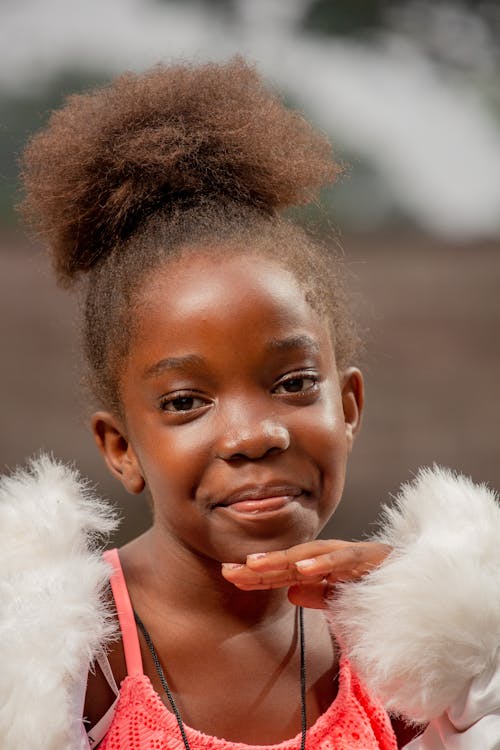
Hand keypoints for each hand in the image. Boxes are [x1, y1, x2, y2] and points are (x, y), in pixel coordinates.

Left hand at [221, 540, 390, 608]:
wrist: (431, 586)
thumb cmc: (390, 591)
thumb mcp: (348, 599)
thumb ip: (322, 594)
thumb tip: (291, 591)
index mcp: (330, 567)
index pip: (288, 570)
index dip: (260, 573)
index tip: (229, 575)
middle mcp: (338, 556)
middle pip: (294, 557)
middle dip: (262, 564)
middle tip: (229, 571)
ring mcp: (355, 554)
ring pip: (313, 554)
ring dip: (283, 560)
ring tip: (255, 567)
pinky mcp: (374, 558)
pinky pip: (346, 559)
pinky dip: (324, 563)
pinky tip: (303, 569)